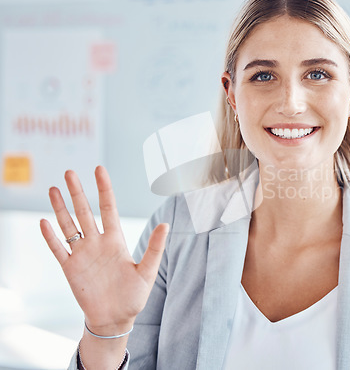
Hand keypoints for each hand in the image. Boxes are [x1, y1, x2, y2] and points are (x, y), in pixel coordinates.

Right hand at [40, 166, 167, 334]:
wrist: (115, 318)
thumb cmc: (133, 296)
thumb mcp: (147, 271)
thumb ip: (155, 248)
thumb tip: (166, 225)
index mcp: (115, 240)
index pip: (108, 207)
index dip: (103, 189)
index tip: (99, 170)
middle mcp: (97, 242)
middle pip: (85, 211)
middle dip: (77, 192)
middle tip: (70, 172)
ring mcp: (82, 254)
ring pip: (69, 225)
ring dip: (61, 208)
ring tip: (54, 189)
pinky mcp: (70, 268)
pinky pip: (58, 249)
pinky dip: (50, 237)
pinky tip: (44, 222)